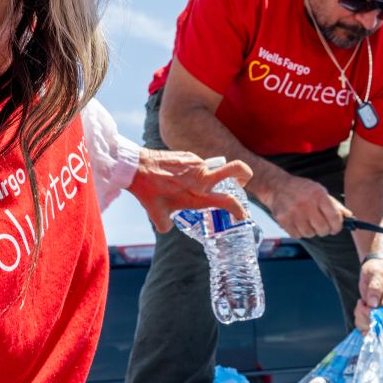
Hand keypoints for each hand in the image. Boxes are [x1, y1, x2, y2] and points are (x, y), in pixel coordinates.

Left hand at [127, 150, 252, 232]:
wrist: (136, 167)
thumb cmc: (148, 192)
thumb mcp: (157, 215)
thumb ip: (166, 225)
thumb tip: (168, 227)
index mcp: (198, 195)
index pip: (228, 201)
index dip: (239, 210)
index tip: (240, 215)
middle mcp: (202, 178)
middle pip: (237, 168)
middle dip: (245, 175)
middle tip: (242, 182)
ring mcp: (198, 163)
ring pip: (212, 169)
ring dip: (208, 177)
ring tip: (186, 185)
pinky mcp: (189, 155)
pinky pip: (198, 165)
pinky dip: (193, 172)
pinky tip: (177, 177)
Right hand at [266, 173, 349, 237]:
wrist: (277, 186)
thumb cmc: (301, 189)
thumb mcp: (320, 190)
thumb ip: (334, 204)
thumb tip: (349, 216)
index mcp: (318, 195)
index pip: (334, 217)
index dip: (337, 226)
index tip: (336, 228)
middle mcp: (306, 204)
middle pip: (323, 229)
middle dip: (324, 229)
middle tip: (321, 225)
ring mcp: (294, 213)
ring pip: (310, 234)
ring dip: (311, 231)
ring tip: (307, 221)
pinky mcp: (284, 220)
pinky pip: (298, 236)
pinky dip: (300, 232)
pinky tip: (298, 223)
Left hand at [353, 259, 382, 332]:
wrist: (375, 270)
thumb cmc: (377, 270)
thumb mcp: (376, 274)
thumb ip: (375, 288)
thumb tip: (373, 304)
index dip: (374, 313)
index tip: (366, 304)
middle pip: (377, 323)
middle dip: (364, 314)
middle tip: (361, 302)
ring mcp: (381, 313)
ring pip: (369, 326)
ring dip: (360, 317)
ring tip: (360, 303)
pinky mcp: (374, 315)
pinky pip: (364, 325)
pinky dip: (359, 319)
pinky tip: (360, 307)